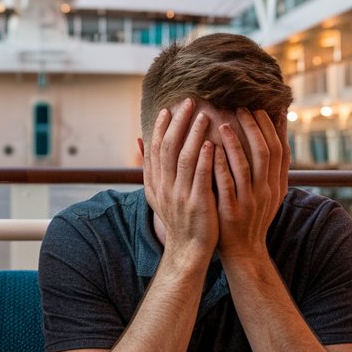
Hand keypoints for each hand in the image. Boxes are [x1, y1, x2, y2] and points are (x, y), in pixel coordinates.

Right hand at [142, 98, 218, 266]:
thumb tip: (140, 140)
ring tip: (203, 115)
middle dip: (178, 123)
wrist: (188, 249)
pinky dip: (203, 158)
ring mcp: (179, 195)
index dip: (159, 128)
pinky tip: (211, 142)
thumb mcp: (158, 193)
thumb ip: (151, 167)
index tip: (168, 109)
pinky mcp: (196, 203)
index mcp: (154, 183)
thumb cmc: (179, 218)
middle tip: (189, 102)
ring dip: (193, 134)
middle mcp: (163, 187)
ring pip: (183, 158)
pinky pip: (199, 176)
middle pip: (168, 148)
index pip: (154, 149)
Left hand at [213, 108, 286, 259]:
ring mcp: (249, 201)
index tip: (263, 107)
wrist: (244, 250)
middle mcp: (266, 191)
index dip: (273, 127)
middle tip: (241, 107)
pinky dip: (219, 165)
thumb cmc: (253, 214)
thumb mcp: (270, 192)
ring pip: (245, 166)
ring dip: (235, 142)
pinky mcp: (231, 210)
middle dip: (254, 128)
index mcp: (277, 185)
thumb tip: (277, 134)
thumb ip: (273, 167)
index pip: (280, 150)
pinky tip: (211, 149)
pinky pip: (226, 184)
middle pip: (265, 153)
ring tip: (223, 122)